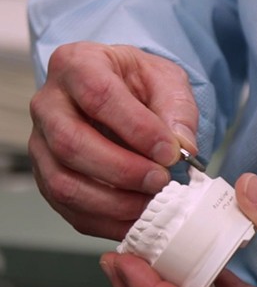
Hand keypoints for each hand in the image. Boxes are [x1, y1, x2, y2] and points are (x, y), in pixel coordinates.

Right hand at [29, 42, 198, 239]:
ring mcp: (43, 144)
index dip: (137, 129)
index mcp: (77, 65)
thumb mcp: (167, 80)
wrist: (123, 94)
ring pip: (64, 183)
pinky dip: (107, 221)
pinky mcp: (48, 177)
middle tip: (161, 181)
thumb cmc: (139, 83)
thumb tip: (183, 147)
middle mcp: (49, 104)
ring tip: (152, 203)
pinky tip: (138, 218)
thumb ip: (178, 109)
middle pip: (72, 144)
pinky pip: (69, 209)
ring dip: (114, 202)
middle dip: (123, 171)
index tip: (169, 152)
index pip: (99, 96)